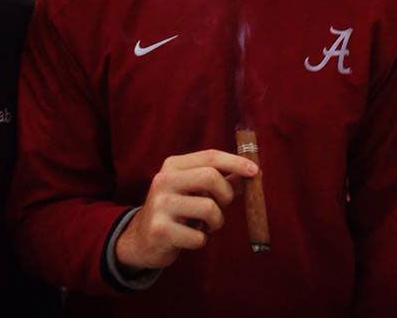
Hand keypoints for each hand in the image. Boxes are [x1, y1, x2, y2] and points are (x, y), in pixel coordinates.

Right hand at [115, 149, 257, 270]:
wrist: (141, 240)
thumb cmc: (177, 211)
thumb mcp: (194, 190)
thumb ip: (221, 180)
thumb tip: (253, 173)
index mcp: (173, 165)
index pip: (210, 156)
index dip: (235, 162)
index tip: (255, 171)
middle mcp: (164, 180)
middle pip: (210, 177)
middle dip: (226, 194)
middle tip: (224, 206)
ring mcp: (160, 205)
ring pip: (208, 208)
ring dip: (216, 222)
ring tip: (205, 225)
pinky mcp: (160, 230)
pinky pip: (198, 237)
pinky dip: (201, 240)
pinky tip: (189, 238)